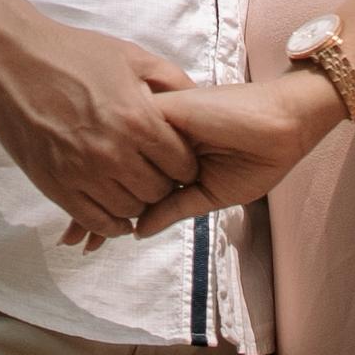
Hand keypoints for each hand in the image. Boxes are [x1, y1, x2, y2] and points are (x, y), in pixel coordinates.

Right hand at [0, 16, 199, 240]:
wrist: (13, 60)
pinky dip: (111, 223)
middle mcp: (114, 152)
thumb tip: (197, 100)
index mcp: (137, 119)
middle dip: (163, 184)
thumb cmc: (74, 53)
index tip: (177, 160)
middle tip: (155, 173)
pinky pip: (95, 221)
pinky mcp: (57, 186)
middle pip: (158, 191)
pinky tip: (115, 211)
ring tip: (133, 187)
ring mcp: (83, 173)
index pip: (182, 165)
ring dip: (137, 202)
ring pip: (129, 210)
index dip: (185, 164)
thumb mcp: (130, 56)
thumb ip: (170, 79)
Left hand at [62, 74, 345, 246]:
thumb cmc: (256, 157)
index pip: (129, 182)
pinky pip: (127, 139)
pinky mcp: (160, 112)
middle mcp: (155, 138)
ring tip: (77, 235)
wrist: (282, 126)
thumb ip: (174, 207)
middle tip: (72, 242)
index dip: (106, 210)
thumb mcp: (209, 193)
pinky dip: (110, 175)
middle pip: (113, 171)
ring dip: (93, 196)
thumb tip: (137, 230)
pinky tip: (95, 204)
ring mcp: (155, 123)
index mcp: (166, 153)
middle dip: (89, 208)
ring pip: (112, 157)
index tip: (84, 241)